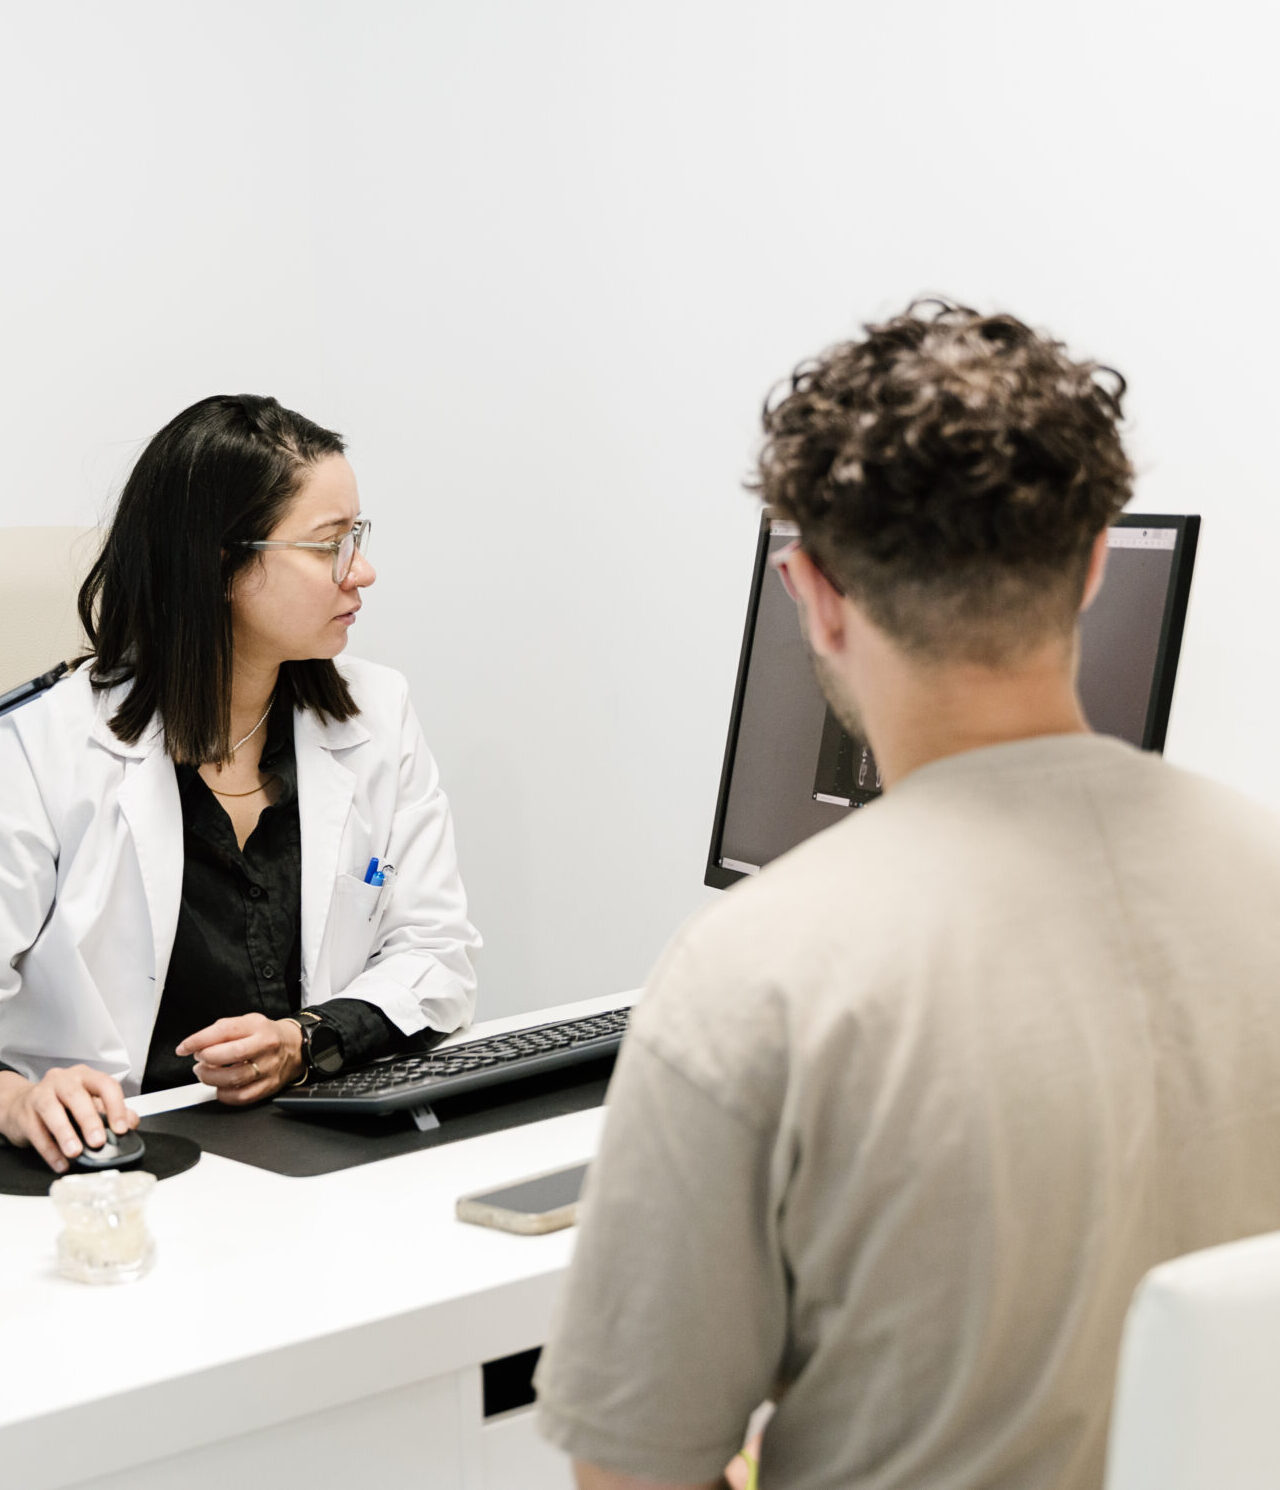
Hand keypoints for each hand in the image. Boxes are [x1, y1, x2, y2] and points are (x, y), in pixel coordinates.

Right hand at [0, 1066, 137, 1173]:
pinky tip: (60, 1162)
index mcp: (85, 1076)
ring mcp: (41, 1094)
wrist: (20, 1104)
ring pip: (52, 1111)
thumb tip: (132, 1122)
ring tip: (75, 1152)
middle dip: (89, 1120)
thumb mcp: (89, 1102)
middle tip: (98, 1141)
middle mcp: (63, 1080)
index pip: (105, 1085)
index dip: (116, 1107)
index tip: (122, 1129)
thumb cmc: (61, 1103)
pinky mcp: (24, 1113)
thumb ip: (111, 1111)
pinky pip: (36, 1132)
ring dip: (65, 1134)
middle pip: (76, 1096)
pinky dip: (49, 1150)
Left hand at [175, 1014, 304, 1104]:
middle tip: (199, 1060)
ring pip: (234, 1078)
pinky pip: (242, 1096)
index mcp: (257, 1026)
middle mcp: (265, 1046)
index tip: (184, 1047)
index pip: (224, 1031)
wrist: (295, 1046)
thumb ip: (223, 1030)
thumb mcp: (247, 1021)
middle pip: (230, 1055)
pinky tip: (220, 1087)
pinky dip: (224, 1094)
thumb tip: (197, 1044)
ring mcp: (269, 1068)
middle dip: (206, 1059)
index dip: (198, 1040)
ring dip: (211, 1078)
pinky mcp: (269, 1086)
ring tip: (205, 1073)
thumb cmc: (266, 1034)